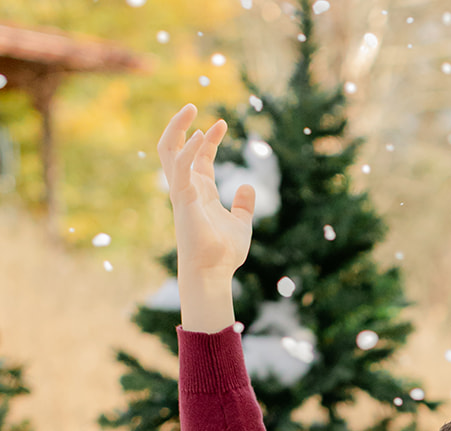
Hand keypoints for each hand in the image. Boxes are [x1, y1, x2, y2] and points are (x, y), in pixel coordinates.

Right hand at [157, 104, 254, 278]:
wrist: (213, 272)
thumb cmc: (224, 253)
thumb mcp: (241, 224)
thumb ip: (244, 205)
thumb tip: (248, 186)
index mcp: (201, 192)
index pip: (200, 158)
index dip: (209, 140)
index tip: (222, 124)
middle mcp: (188, 188)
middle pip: (175, 149)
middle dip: (181, 126)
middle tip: (193, 106)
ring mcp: (183, 191)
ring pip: (169, 152)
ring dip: (177, 129)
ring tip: (190, 110)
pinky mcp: (183, 198)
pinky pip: (180, 167)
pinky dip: (188, 149)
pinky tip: (201, 136)